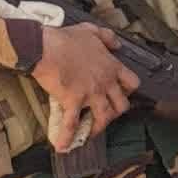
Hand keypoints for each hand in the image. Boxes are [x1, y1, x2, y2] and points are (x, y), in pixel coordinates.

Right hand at [32, 22, 137, 148]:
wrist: (45, 47)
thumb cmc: (66, 39)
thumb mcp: (92, 31)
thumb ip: (107, 37)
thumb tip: (116, 44)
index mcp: (112, 67)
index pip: (132, 83)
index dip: (128, 91)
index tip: (121, 94)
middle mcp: (106, 82)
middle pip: (122, 105)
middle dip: (116, 113)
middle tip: (106, 115)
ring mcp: (91, 93)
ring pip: (104, 117)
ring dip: (97, 128)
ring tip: (89, 134)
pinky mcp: (73, 101)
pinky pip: (72, 123)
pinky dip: (68, 137)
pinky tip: (63, 147)